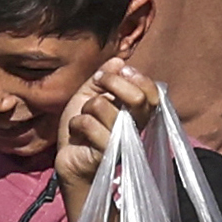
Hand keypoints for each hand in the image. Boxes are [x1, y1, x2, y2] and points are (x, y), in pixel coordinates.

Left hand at [48, 55, 154, 206]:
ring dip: (85, 108)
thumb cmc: (82, 129)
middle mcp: (134, 126)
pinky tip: (77, 133)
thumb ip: (103, 79)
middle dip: (112, 82)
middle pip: (137, 99)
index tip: (120, 70)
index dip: (138, 77)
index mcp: (135, 113)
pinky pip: (88, 124)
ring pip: (102, 106)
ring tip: (83, 119)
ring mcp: (121, 141)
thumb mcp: (89, 95)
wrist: (69, 160)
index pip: (153, 93)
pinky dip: (76, 123)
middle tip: (97, 82)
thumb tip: (118, 60)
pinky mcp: (106, 153)